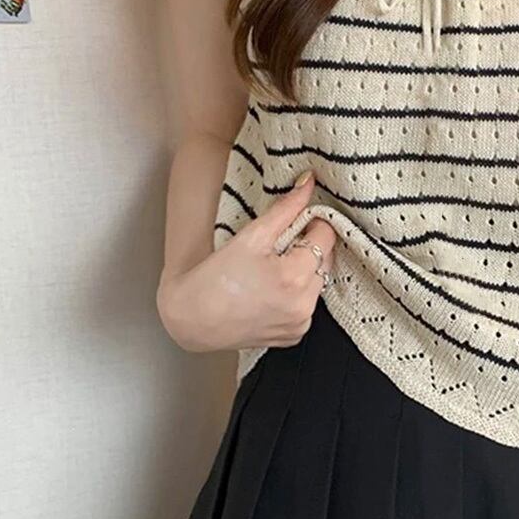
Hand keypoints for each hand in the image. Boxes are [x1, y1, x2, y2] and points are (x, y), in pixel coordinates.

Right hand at [156, 171, 336, 351]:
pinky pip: (307, 306)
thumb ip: (285, 208)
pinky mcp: (294, 336)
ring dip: (304, 272)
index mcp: (294, 277)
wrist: (191, 319)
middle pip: (325, 261)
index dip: (313, 224)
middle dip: (308, 248)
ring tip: (271, 269)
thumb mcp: (251, 237)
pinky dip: (296, 295)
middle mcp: (303, 305)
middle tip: (279, 245)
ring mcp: (300, 323)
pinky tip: (271, 291)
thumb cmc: (214, 279)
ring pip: (317, 284)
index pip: (326, 237)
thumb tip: (307, 183)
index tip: (298, 221)